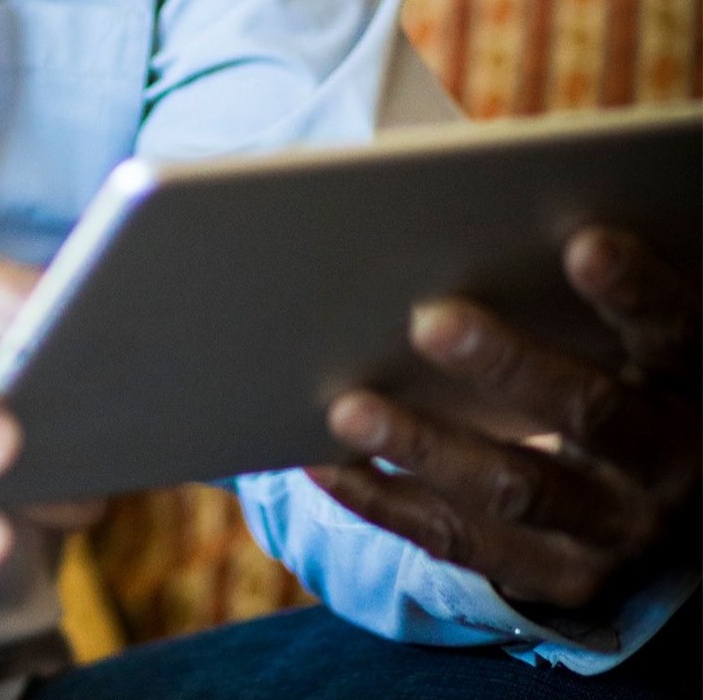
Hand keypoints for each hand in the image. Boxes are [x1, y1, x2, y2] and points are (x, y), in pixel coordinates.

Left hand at [310, 228, 699, 610]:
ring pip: (514, 488)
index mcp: (691, 390)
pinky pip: (457, 539)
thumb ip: (590, 303)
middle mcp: (666, 466)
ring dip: (425, 444)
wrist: (655, 525)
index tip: (584, 242)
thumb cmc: (622, 395)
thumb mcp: (633, 355)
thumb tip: (498, 202)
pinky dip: (385, 501)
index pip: (676, 334)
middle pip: (591, 413)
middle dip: (509, 367)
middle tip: (430, 320)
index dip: (636, 292)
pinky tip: (328, 464)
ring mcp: (611, 531)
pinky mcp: (554, 577)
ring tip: (348, 407)